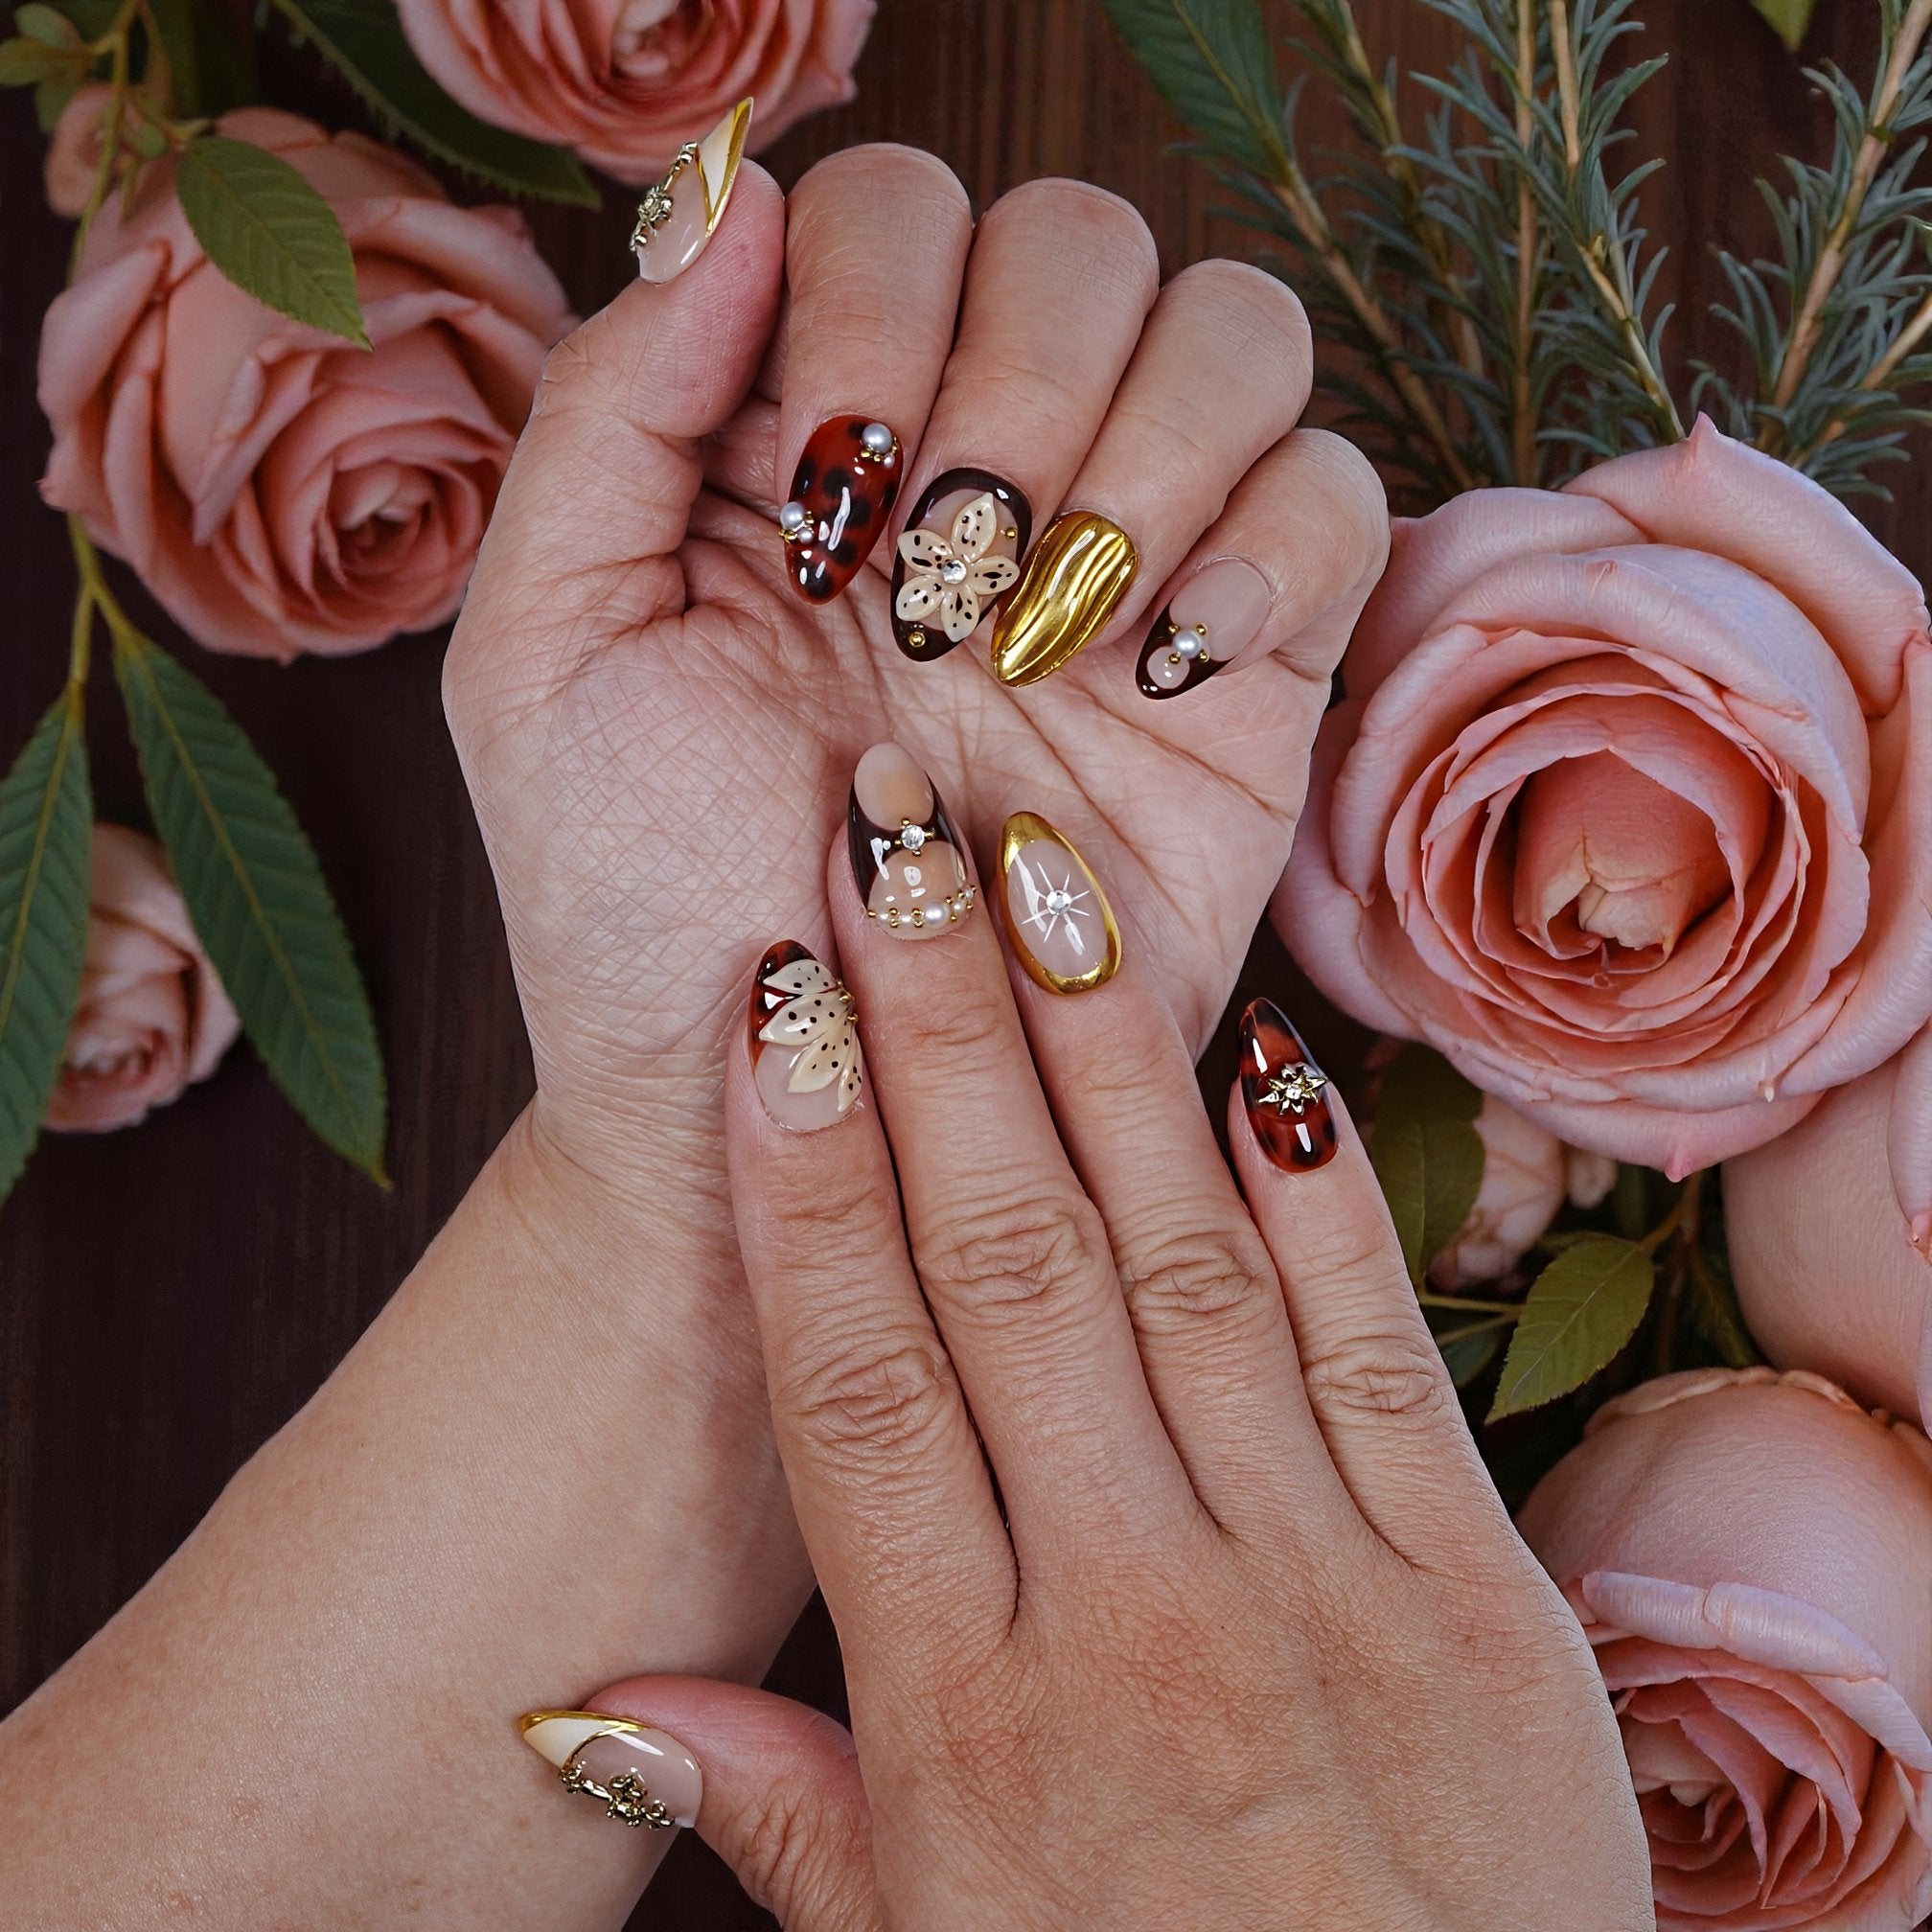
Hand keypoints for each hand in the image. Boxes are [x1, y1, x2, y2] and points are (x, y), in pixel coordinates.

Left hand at [442, 143, 1386, 1221]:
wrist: (806, 1116)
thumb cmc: (645, 908)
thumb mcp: (546, 654)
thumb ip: (610, 405)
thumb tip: (731, 182)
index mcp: (799, 434)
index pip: (895, 210)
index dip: (871, 307)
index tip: (820, 505)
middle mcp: (973, 469)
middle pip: (1078, 236)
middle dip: (1010, 383)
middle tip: (934, 584)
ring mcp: (1120, 559)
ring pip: (1236, 328)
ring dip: (1144, 448)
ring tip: (1040, 636)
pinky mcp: (1248, 672)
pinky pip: (1340, 499)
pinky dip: (1272, 544)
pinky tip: (1161, 662)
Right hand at [538, 769, 1651, 1928]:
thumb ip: (780, 1814)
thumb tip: (590, 1704)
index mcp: (969, 1711)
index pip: (858, 1378)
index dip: (805, 1174)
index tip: (773, 1011)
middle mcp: (1132, 1609)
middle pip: (1008, 1269)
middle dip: (939, 1035)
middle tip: (893, 846)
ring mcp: (1316, 1578)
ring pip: (1177, 1261)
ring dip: (1095, 1052)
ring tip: (1037, 877)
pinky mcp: (1471, 1581)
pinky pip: (1368, 1339)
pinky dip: (1305, 1182)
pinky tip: (1246, 1042)